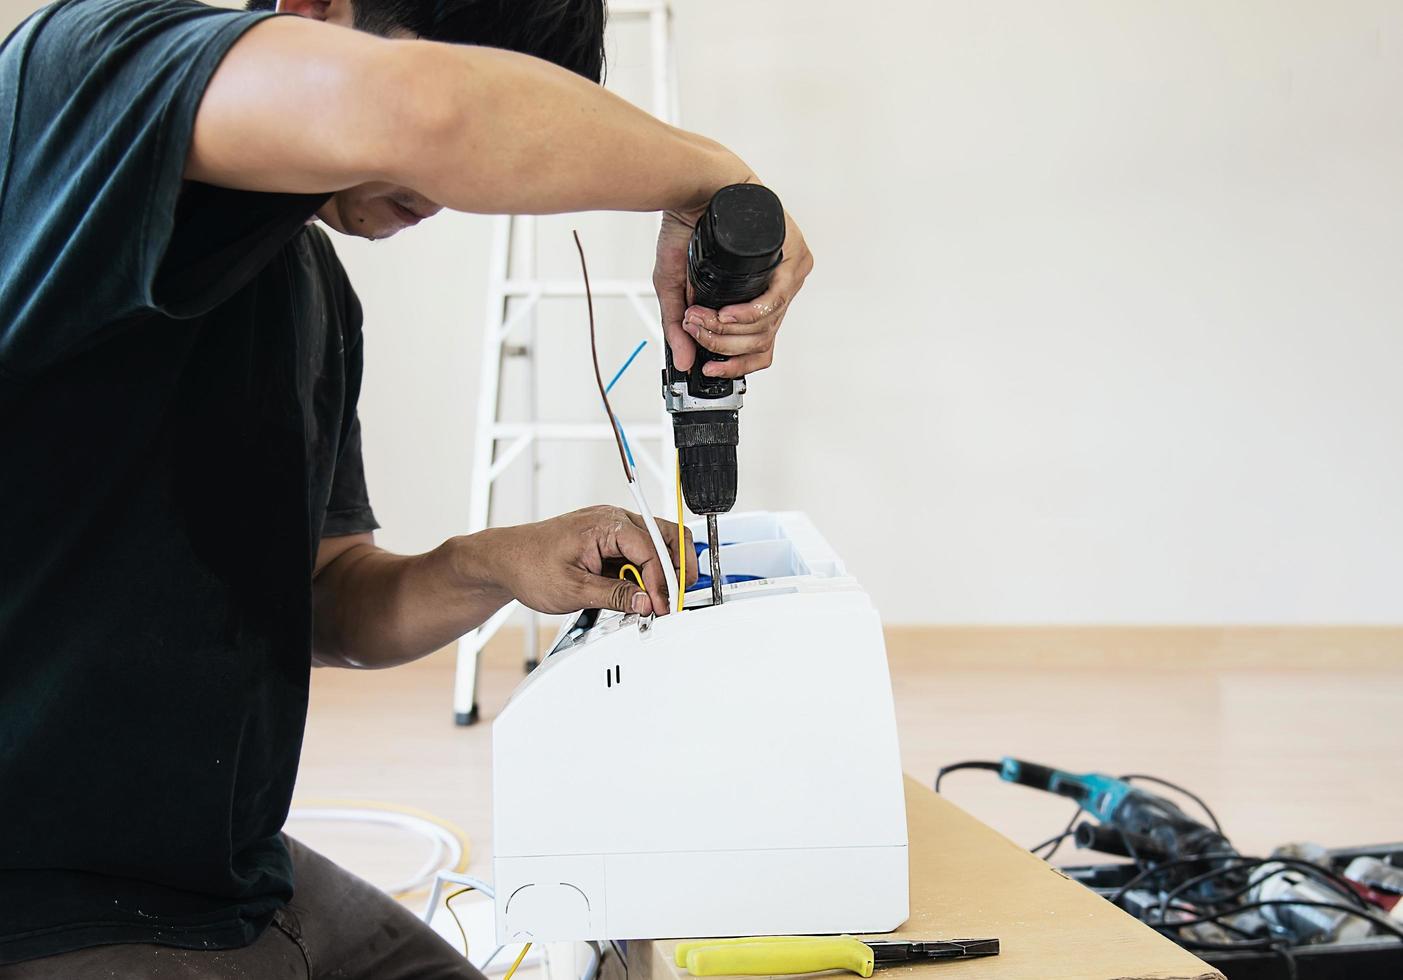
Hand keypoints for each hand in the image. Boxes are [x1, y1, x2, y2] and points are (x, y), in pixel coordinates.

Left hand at [482, 506, 696, 617]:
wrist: (505, 560)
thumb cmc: (529, 566)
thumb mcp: (573, 589)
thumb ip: (615, 595)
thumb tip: (646, 602)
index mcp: (606, 524)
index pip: (651, 548)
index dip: (662, 580)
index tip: (662, 606)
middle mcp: (613, 519)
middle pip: (665, 535)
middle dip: (677, 567)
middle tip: (679, 596)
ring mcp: (612, 527)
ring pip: (656, 542)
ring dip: (663, 568)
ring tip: (662, 597)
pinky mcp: (609, 540)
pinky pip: (640, 551)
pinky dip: (647, 570)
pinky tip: (642, 591)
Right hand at [654, 198, 812, 378]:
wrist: (693, 187)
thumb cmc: (688, 229)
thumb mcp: (675, 285)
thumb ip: (678, 324)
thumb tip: (684, 360)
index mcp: (756, 297)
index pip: (759, 346)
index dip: (734, 365)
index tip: (708, 370)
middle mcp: (777, 289)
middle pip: (760, 341)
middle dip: (719, 343)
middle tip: (692, 329)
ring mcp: (789, 274)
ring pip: (767, 326)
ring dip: (726, 330)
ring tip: (698, 317)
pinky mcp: (795, 257)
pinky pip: (775, 301)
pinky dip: (747, 314)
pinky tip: (726, 314)